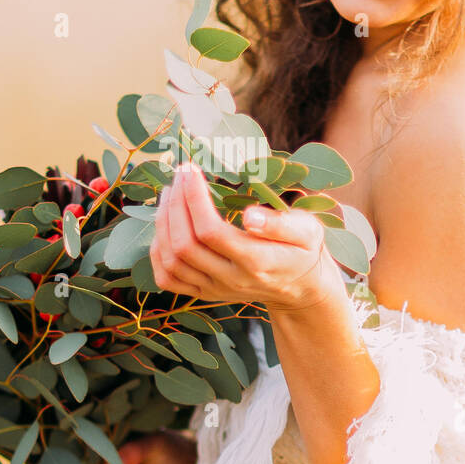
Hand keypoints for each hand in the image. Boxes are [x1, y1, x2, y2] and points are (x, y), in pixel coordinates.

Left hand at [150, 160, 342, 313]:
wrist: (299, 286)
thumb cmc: (302, 249)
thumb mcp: (307, 231)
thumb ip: (281, 224)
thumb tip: (249, 216)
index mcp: (257, 262)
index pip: (211, 231)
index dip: (194, 198)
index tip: (191, 170)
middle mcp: (231, 280)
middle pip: (185, 245)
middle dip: (175, 205)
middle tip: (178, 175)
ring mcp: (214, 290)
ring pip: (171, 261)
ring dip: (162, 223)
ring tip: (170, 193)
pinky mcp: (203, 293)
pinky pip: (167, 279)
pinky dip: (157, 251)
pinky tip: (164, 225)